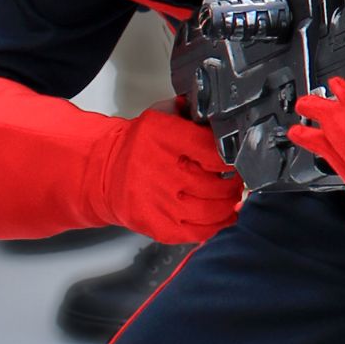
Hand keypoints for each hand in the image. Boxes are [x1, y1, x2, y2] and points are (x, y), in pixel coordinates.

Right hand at [88, 104, 241, 243]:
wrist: (106, 172)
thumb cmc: (140, 144)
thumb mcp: (161, 114)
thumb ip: (190, 111)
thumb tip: (218, 113)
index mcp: (164, 137)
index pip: (213, 151)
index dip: (231, 158)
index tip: (236, 159)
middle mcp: (160, 170)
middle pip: (215, 184)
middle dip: (234, 184)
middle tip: (238, 180)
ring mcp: (157, 201)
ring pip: (210, 210)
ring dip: (229, 205)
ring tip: (232, 198)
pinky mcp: (155, 224)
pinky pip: (195, 231)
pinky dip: (215, 226)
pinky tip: (223, 217)